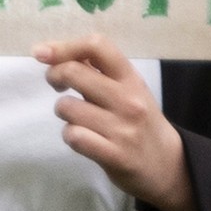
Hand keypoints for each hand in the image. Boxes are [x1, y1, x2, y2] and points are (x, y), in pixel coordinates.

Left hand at [37, 36, 193, 210]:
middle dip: (54, 76)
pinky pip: (74, 136)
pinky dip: (70, 136)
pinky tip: (81, 138)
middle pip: (73, 72)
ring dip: (63, 112)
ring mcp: (122, 128)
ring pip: (67, 107)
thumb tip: (54, 52)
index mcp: (131, 78)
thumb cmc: (139, 121)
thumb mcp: (127, 90)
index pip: (97, 46)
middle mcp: (128, 99)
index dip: (64, 46)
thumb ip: (97, 72)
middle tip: (57, 85)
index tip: (42, 53)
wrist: (167, 164)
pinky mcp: (115, 155)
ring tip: (77, 118)